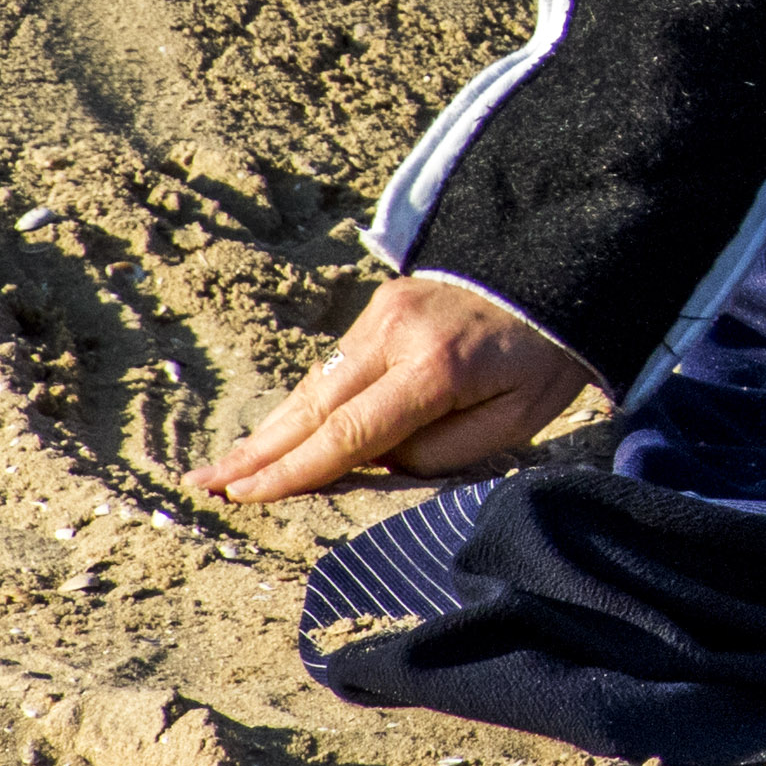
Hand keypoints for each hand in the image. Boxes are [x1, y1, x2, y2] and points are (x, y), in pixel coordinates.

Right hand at [189, 273, 594, 503]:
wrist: (561, 267)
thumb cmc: (548, 357)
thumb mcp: (516, 419)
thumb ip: (441, 452)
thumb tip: (375, 462)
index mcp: (434, 370)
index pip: (349, 435)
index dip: (294, 472)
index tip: (245, 497)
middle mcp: (396, 335)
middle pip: (314, 407)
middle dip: (258, 453)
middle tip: (204, 485)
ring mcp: (384, 312)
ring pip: (316, 384)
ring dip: (269, 427)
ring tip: (223, 465)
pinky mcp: (383, 302)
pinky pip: (334, 363)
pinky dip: (303, 399)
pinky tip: (276, 428)